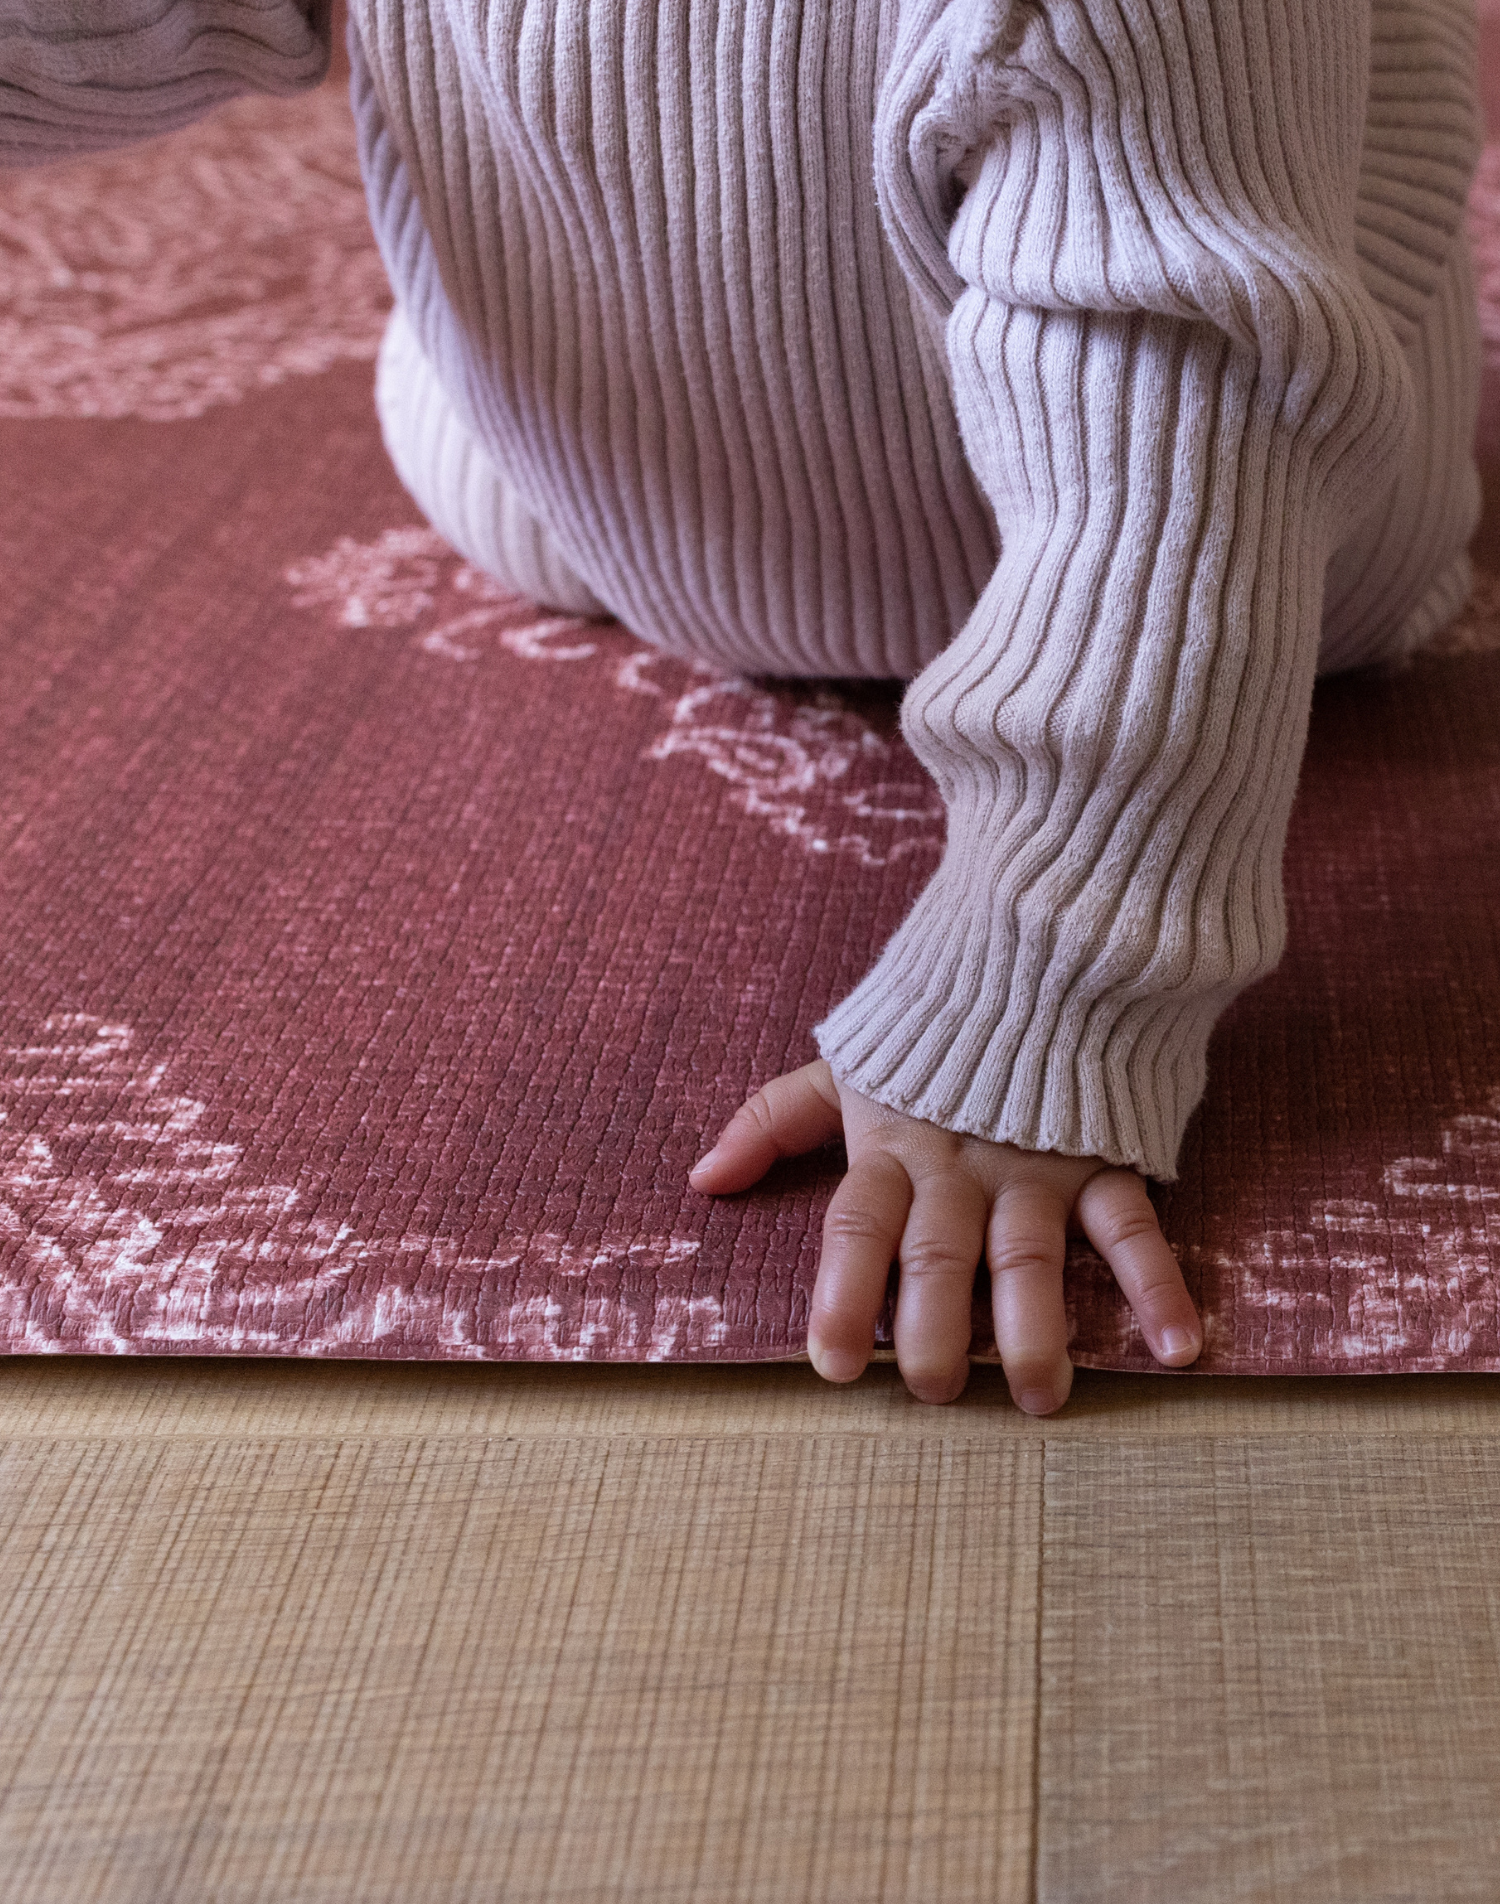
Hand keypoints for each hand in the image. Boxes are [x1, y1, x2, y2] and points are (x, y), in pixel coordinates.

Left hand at [689, 1059, 1201, 1412]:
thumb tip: (703, 1178)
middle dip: (934, 1328)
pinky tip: (1180, 1348)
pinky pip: (1132, 1226)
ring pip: (1029, 1253)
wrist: (1037, 948)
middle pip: (938, 1254)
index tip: (831, 1364)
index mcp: (892, 1146)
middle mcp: (959, 1166)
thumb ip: (774, 1121)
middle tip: (937, 1392)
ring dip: (1036, 1328)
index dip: (840, 1292)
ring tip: (1041, 1397)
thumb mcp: (847, 1066)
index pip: (857, 1224)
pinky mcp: (1103, 1157)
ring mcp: (1035, 1165)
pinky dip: (1158, 1285)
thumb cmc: (934, 1031)